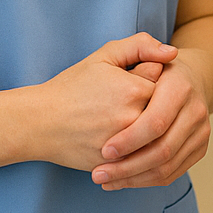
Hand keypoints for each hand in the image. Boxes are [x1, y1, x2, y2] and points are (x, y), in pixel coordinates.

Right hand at [34, 33, 176, 170]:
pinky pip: (141, 158)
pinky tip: (116, 136)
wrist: (40, 122)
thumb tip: (173, 52)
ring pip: (154, 136)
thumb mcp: (105, 55)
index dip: (147, 81)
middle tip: (120, 102)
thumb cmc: (73, 86)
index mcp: (136, 90)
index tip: (128, 82)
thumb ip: (141, 46)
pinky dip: (136, 149)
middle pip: (163, 111)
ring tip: (117, 118)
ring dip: (146, 128)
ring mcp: (127, 147)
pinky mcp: (118, 167)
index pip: (166, 84)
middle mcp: (135, 120)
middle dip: (148, 105)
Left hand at [90, 53, 210, 189]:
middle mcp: (196, 111)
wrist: (189, 79)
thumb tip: (168, 52)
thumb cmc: (154, 67)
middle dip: (128, 167)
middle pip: (163, 151)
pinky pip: (173, 173)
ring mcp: (201, 132)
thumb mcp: (140, 50)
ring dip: (134, 179)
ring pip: (168, 167)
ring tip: (105, 180)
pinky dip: (145, 181)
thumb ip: (142, 45)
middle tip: (98, 174)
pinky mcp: (200, 148)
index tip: (104, 150)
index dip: (129, 140)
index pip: (156, 122)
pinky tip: (122, 181)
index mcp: (181, 87)